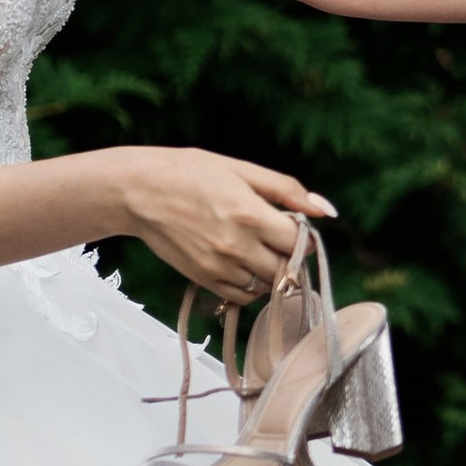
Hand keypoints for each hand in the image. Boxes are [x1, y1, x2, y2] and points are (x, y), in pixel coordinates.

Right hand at [121, 149, 334, 300]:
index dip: (304, 235)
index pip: (299, 242)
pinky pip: (242, 296)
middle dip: (291, 255)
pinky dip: (252, 285)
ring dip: (272, 272)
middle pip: (286, 268)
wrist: (139, 191)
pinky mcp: (203, 278)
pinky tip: (244, 263)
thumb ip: (286, 190)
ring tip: (260, 249)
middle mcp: (237, 246)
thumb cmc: (190, 172)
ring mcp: (219, 266)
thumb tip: (326, 210)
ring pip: (267, 286)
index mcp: (250, 214)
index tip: (294, 225)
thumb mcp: (241, 169)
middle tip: (280, 239)